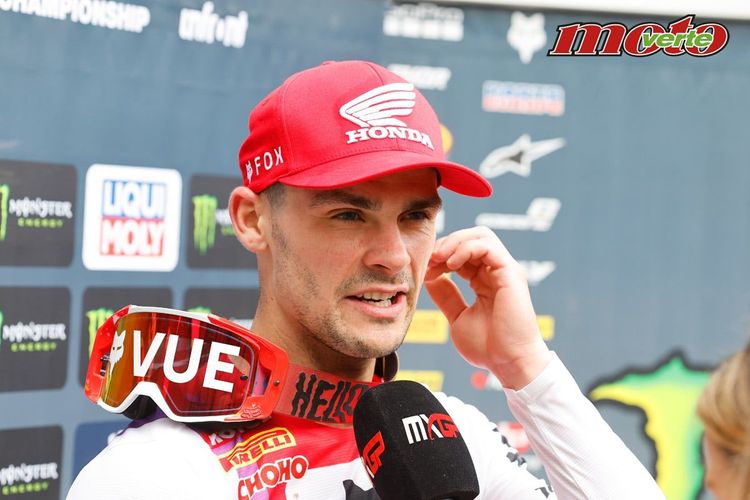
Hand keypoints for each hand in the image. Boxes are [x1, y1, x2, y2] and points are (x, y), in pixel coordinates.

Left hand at [424, 226, 550, 389]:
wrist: (509, 363)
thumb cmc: (488, 347)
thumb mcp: (457, 317)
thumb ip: (446, 296)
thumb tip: (430, 278)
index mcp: (484, 281)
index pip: (461, 253)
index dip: (440, 256)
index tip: (424, 270)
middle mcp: (495, 272)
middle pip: (470, 238)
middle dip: (446, 244)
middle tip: (429, 259)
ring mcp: (504, 270)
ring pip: (480, 235)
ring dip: (454, 242)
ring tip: (438, 257)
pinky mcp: (510, 272)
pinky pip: (487, 245)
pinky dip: (466, 248)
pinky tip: (452, 264)